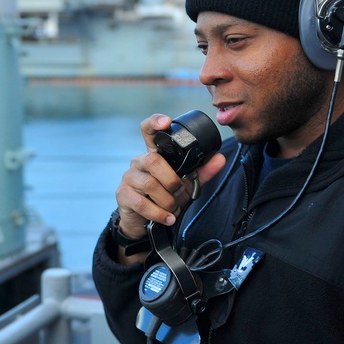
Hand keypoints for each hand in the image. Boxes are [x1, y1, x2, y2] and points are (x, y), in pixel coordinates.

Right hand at [114, 113, 225, 257]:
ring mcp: (129, 177)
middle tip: (179, 192)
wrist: (144, 222)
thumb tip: (220, 159)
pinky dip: (159, 213)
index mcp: (154, 154)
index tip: (166, 122)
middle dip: (172, 180)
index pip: (148, 131)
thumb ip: (202, 172)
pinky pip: (142, 203)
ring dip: (167, 200)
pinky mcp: (123, 194)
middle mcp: (139, 162)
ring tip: (173, 208)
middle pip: (153, 160)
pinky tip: (168, 218)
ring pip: (149, 184)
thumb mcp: (185, 185)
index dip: (155, 122)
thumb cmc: (163, 198)